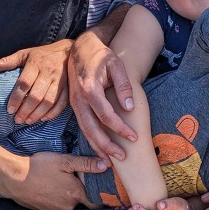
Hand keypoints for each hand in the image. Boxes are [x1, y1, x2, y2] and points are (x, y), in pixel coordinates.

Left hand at [0, 38, 72, 123]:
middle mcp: (48, 72)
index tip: (9, 110)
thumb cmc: (41, 54)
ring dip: (37, 114)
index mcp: (36, 63)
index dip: (16, 98)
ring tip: (28, 121)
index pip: (24, 83)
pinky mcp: (69, 87)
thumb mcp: (24, 54)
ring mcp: (60, 80)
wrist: (67, 51)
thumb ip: (7, 61)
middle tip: (17, 120)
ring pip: (49, 101)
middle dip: (25, 110)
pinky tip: (43, 118)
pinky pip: (62, 103)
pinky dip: (53, 113)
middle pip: (36, 95)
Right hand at [1, 152, 106, 209]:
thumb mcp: (65, 161)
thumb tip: (106, 165)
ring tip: (60, 179)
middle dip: (80, 189)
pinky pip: (56, 204)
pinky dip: (56, 196)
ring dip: (67, 193)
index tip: (101, 187)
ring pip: (68, 202)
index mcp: (76, 194)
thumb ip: (86, 164)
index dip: (100, 194)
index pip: (96, 201)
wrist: (14, 178)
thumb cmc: (40, 167)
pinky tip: (50, 185)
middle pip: (81, 200)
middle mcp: (68, 206)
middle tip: (74, 175)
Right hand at [69, 31, 136, 161]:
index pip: (106, 116)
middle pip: (92, 129)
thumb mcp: (116, 65)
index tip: (134, 137)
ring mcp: (74, 103)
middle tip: (123, 157)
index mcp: (89, 89)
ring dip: (98, 147)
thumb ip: (124, 86)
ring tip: (111, 161)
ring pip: (85, 131)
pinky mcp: (74, 105)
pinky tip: (100, 149)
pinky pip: (82, 126)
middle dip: (107, 146)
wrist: (81, 48)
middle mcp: (78, 99)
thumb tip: (130, 108)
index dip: (120, 128)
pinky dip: (91, 139)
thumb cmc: (101, 55)